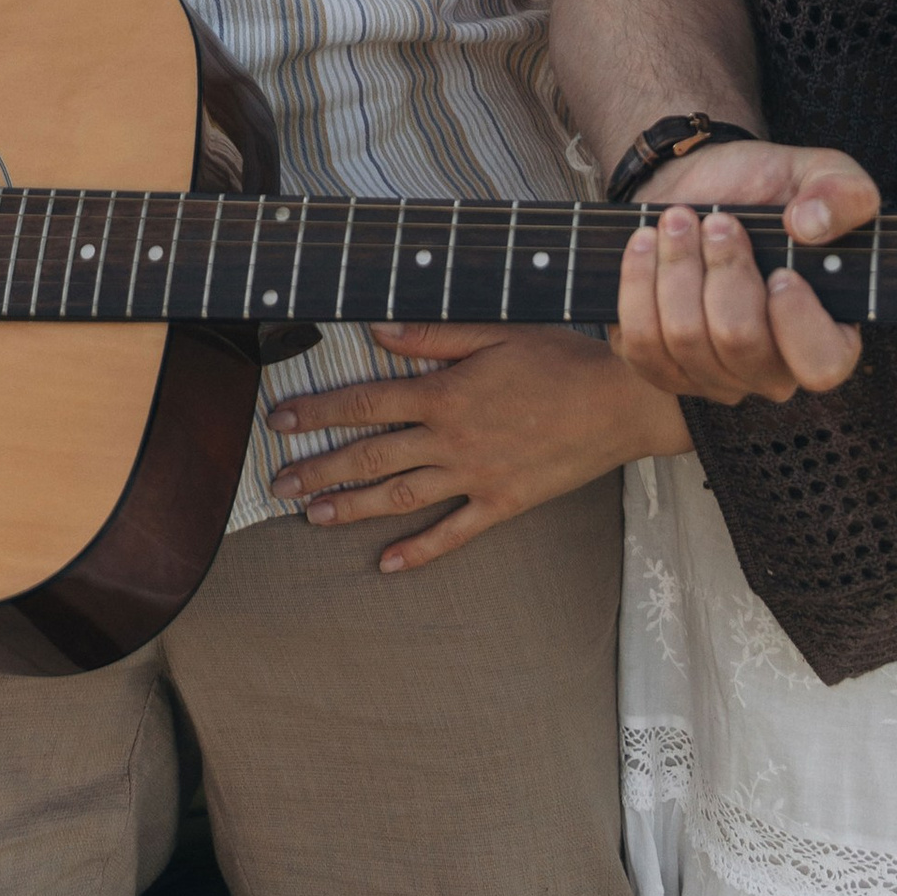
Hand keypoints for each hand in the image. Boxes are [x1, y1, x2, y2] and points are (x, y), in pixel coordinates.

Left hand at [266, 324, 688, 571]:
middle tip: (276, 482)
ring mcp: (475, 477)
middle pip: (369, 457)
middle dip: (318, 468)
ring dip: (351, 508)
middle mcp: (451, 440)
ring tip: (312, 517)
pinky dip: (419, 551)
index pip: (364, 403)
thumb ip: (433, 335)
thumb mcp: (495, 331)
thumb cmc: (561, 358)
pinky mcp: (502, 504)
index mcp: (444, 393)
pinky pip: (453, 534)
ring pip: (400, 498)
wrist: (620, 403)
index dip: (317, 412)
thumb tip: (377, 330)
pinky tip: (387, 565)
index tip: (279, 421)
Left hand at [611, 139, 877, 406]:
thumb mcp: (820, 172)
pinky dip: (638, 285)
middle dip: (722, 270)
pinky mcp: (661, 368)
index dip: (797, 322)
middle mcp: (771, 369)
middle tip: (714, 221)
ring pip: (685, 340)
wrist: (696, 186)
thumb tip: (811, 226)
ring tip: (677, 222)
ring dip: (676, 269)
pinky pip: (642, 344)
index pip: (821, 364)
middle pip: (739, 341)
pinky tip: (644, 244)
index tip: (780, 272)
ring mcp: (714, 376)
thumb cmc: (764, 189)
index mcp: (827, 335)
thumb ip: (843, 192)